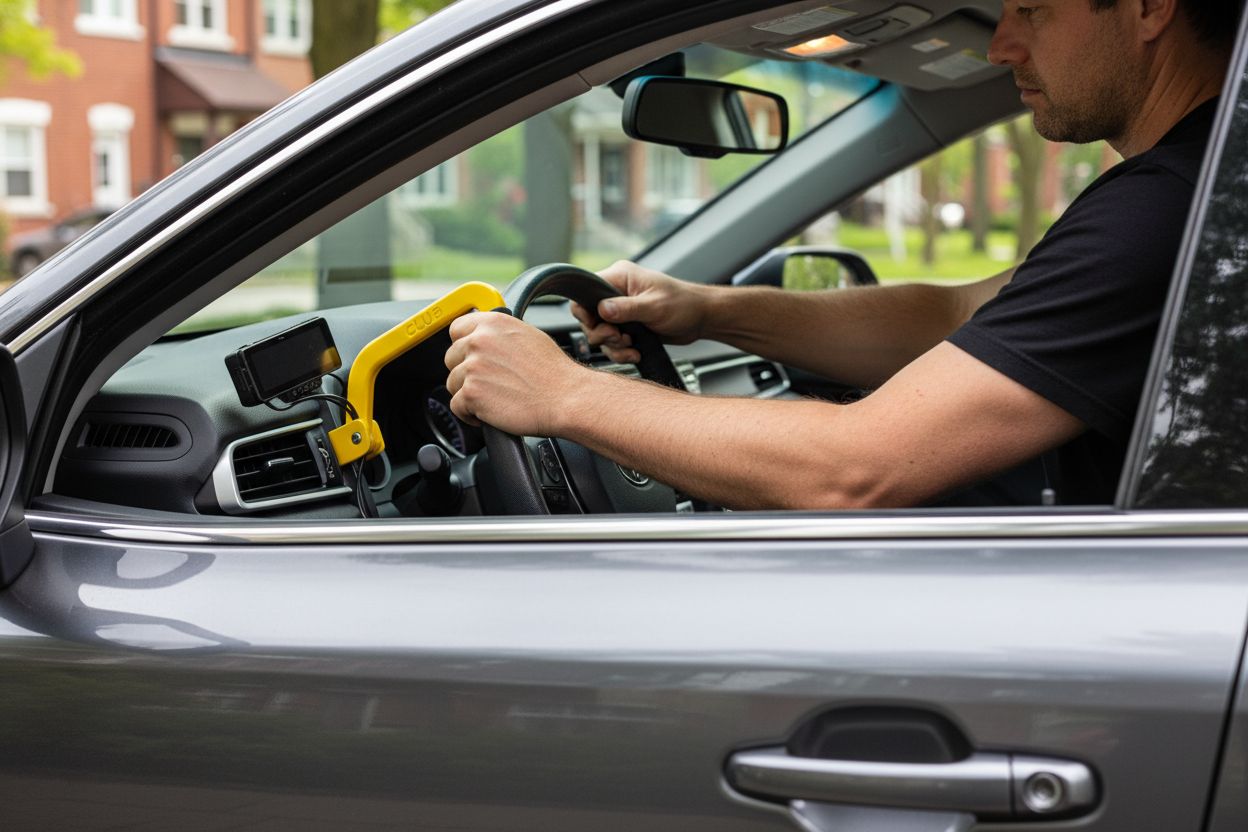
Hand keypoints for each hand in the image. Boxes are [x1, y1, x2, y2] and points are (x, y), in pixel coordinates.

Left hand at [445, 311, 587, 435]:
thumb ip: (499, 334)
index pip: (456, 328)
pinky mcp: (470, 393)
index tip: (469, 357)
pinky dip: (471, 414)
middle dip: (466, 372)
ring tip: (495, 399)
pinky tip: (491, 412)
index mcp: (492, 323)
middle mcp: (479, 341)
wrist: (566, 398)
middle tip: (489, 383)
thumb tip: (485, 339)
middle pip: (451, 358)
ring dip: (469, 394)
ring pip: (453, 384)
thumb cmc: (553, 373)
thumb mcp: (527, 336)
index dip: (463, 346)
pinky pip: (457, 406)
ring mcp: (472, 367)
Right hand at [570, 260, 711, 363]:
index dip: (585, 312)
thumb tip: (602, 309)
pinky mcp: (626, 327)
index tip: (598, 326)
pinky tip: (635, 352)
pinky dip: (621, 352)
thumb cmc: (683, 304)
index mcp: (619, 277)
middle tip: (620, 338)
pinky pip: (613, 344)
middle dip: (603, 335)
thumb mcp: (654, 306)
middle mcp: (616, 293)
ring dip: (613, 347)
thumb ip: (626, 308)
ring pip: (600, 335)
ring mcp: (620, 311)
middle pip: (589, 318)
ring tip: (631, 347)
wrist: (700, 318)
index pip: (585, 291)